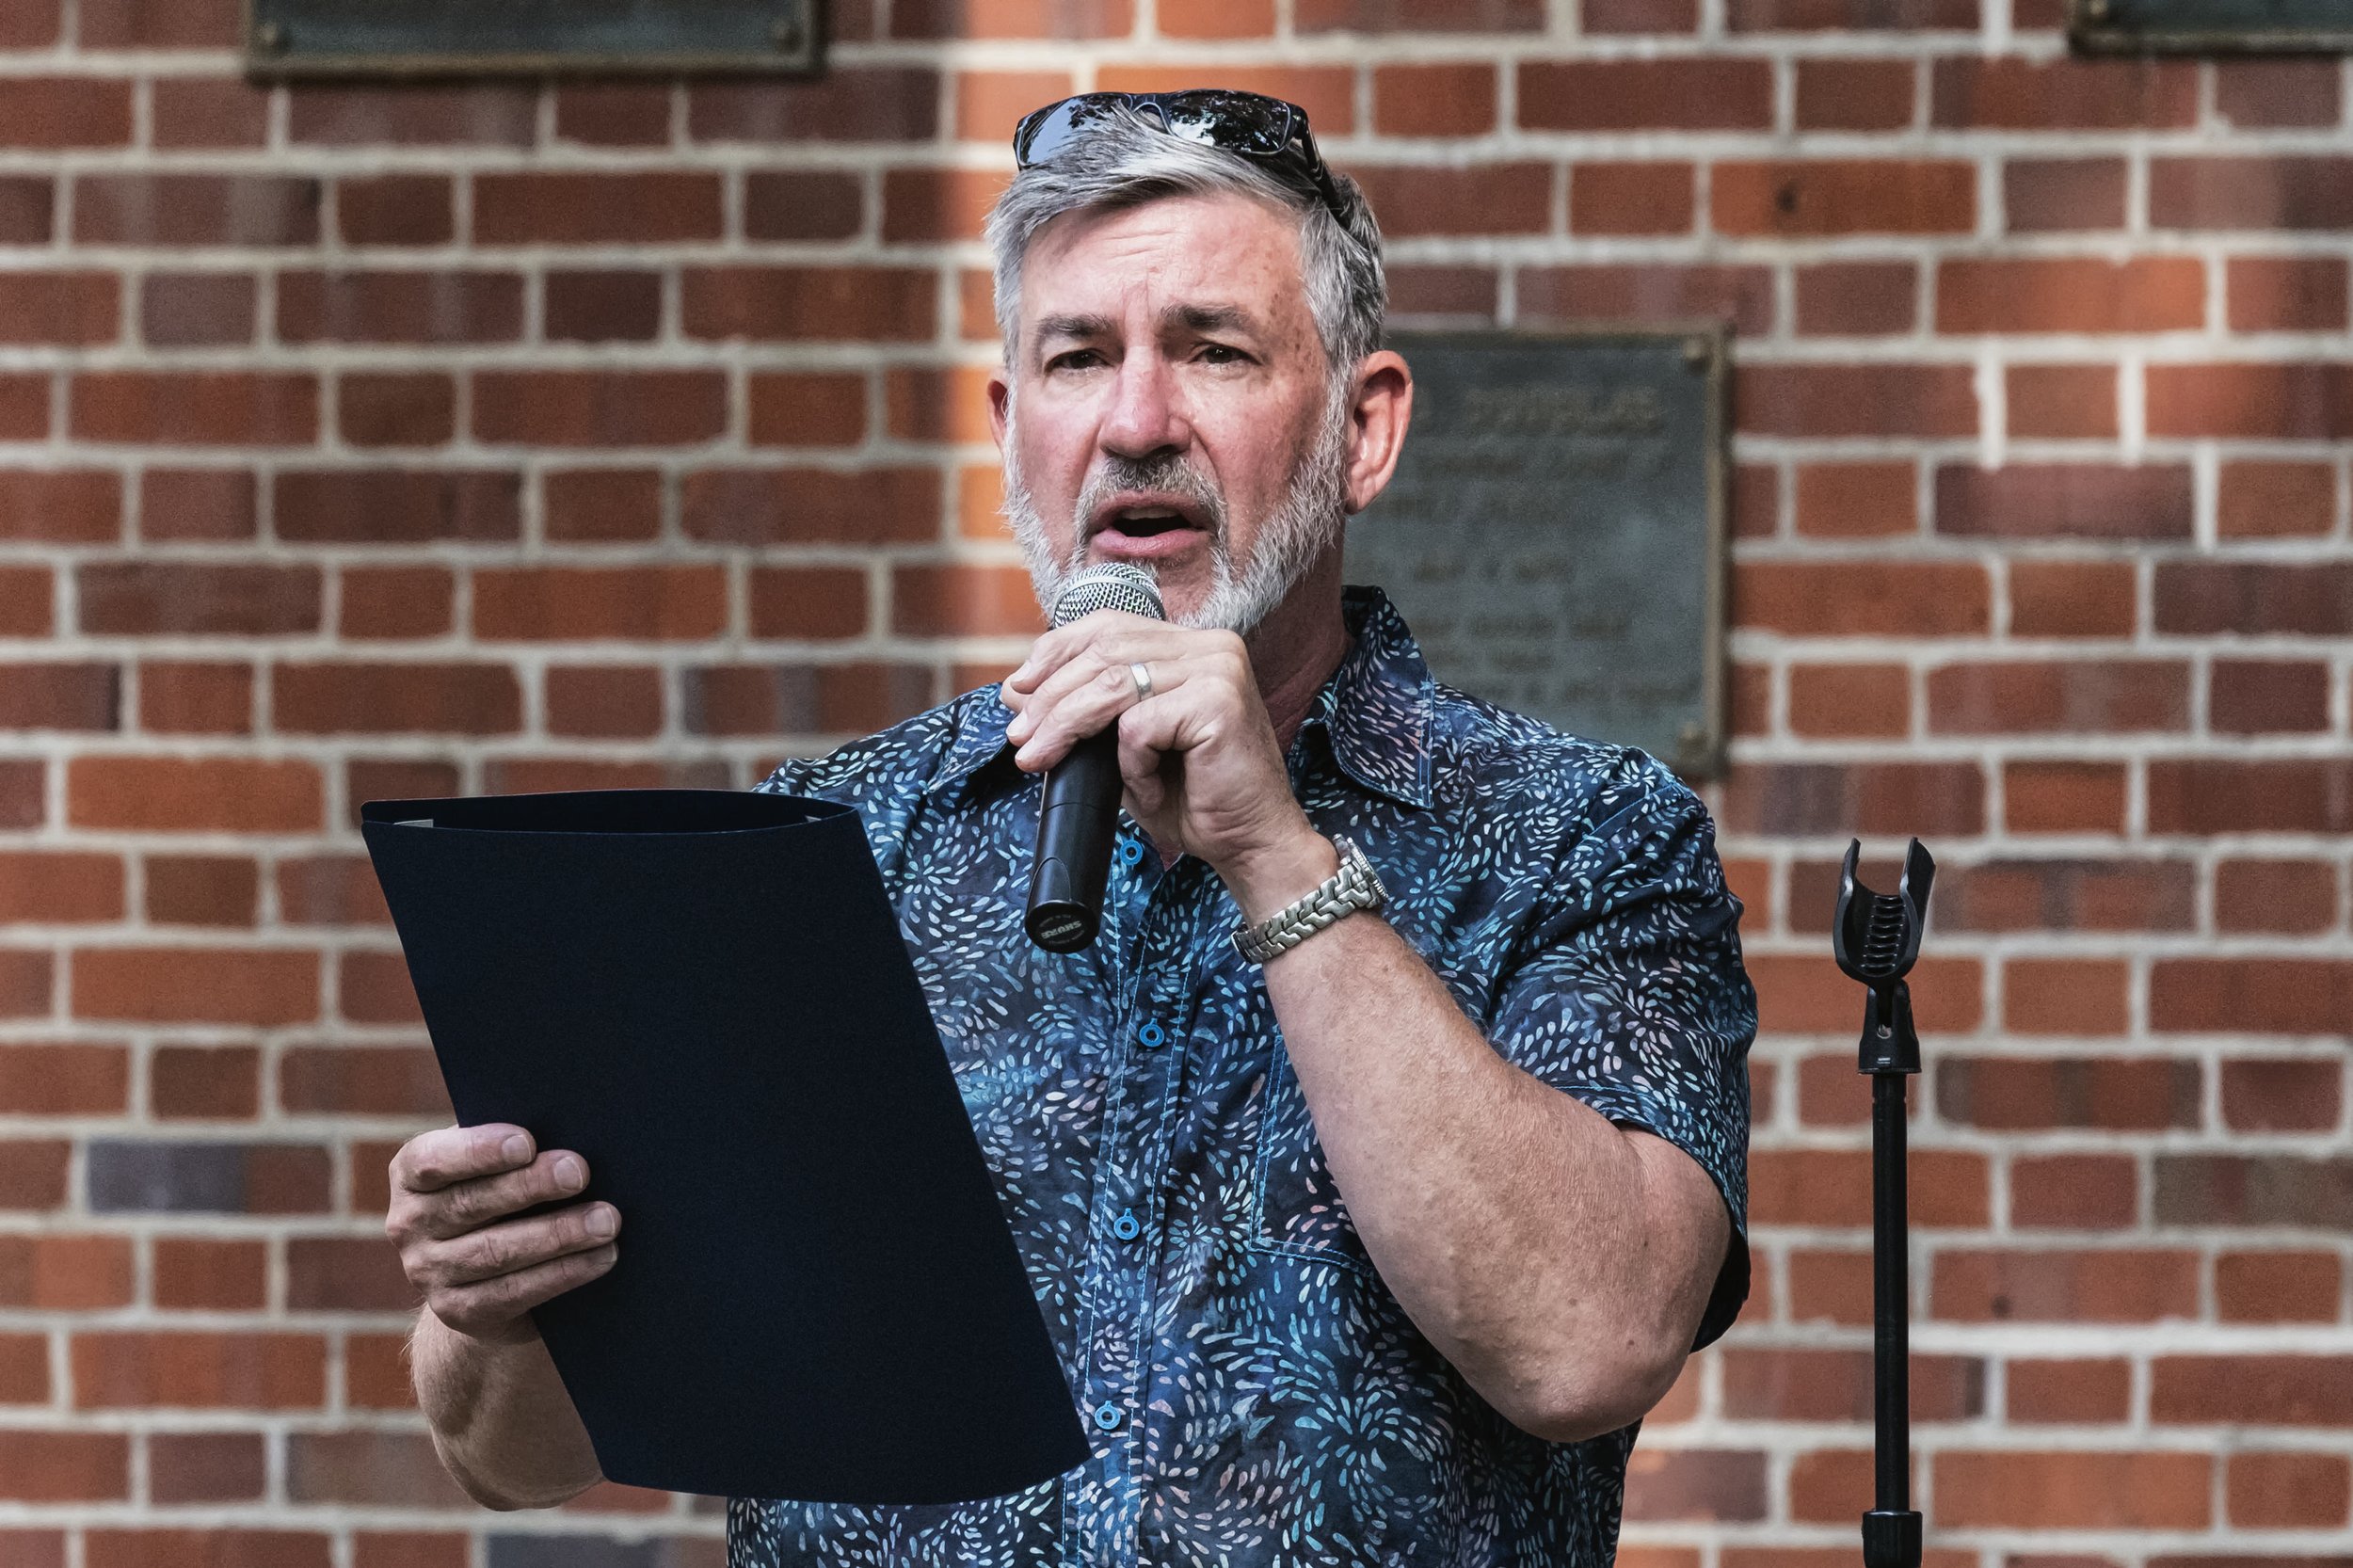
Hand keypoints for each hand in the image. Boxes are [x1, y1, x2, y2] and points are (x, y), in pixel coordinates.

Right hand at [386, 1123, 619, 1343]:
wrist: (485, 1276)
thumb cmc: (503, 1194)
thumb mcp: (496, 1165)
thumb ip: (515, 1147)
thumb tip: (572, 1127)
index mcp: (412, 1175)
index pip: (432, 1160)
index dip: (478, 1151)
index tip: (527, 1142)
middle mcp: (409, 1224)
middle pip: (471, 1203)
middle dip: (530, 1186)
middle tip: (580, 1172)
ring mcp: (428, 1271)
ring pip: (495, 1252)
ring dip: (558, 1234)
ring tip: (606, 1221)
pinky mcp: (457, 1310)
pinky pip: (513, 1292)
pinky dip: (563, 1273)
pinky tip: (601, 1256)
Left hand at [999, 612, 1329, 914]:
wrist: (1249, 844)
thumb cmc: (1193, 799)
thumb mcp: (1123, 748)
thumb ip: (1083, 713)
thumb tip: (1016, 691)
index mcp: (1191, 646)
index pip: (1110, 626)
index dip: (1055, 652)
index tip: (1018, 689)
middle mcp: (1210, 645)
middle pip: (1104, 651)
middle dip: (1050, 696)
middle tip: (1020, 738)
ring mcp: (1218, 668)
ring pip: (1112, 683)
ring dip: (1064, 725)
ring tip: (1039, 758)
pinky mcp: (1218, 700)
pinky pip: (1139, 725)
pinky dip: (1129, 763)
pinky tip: (1146, 787)